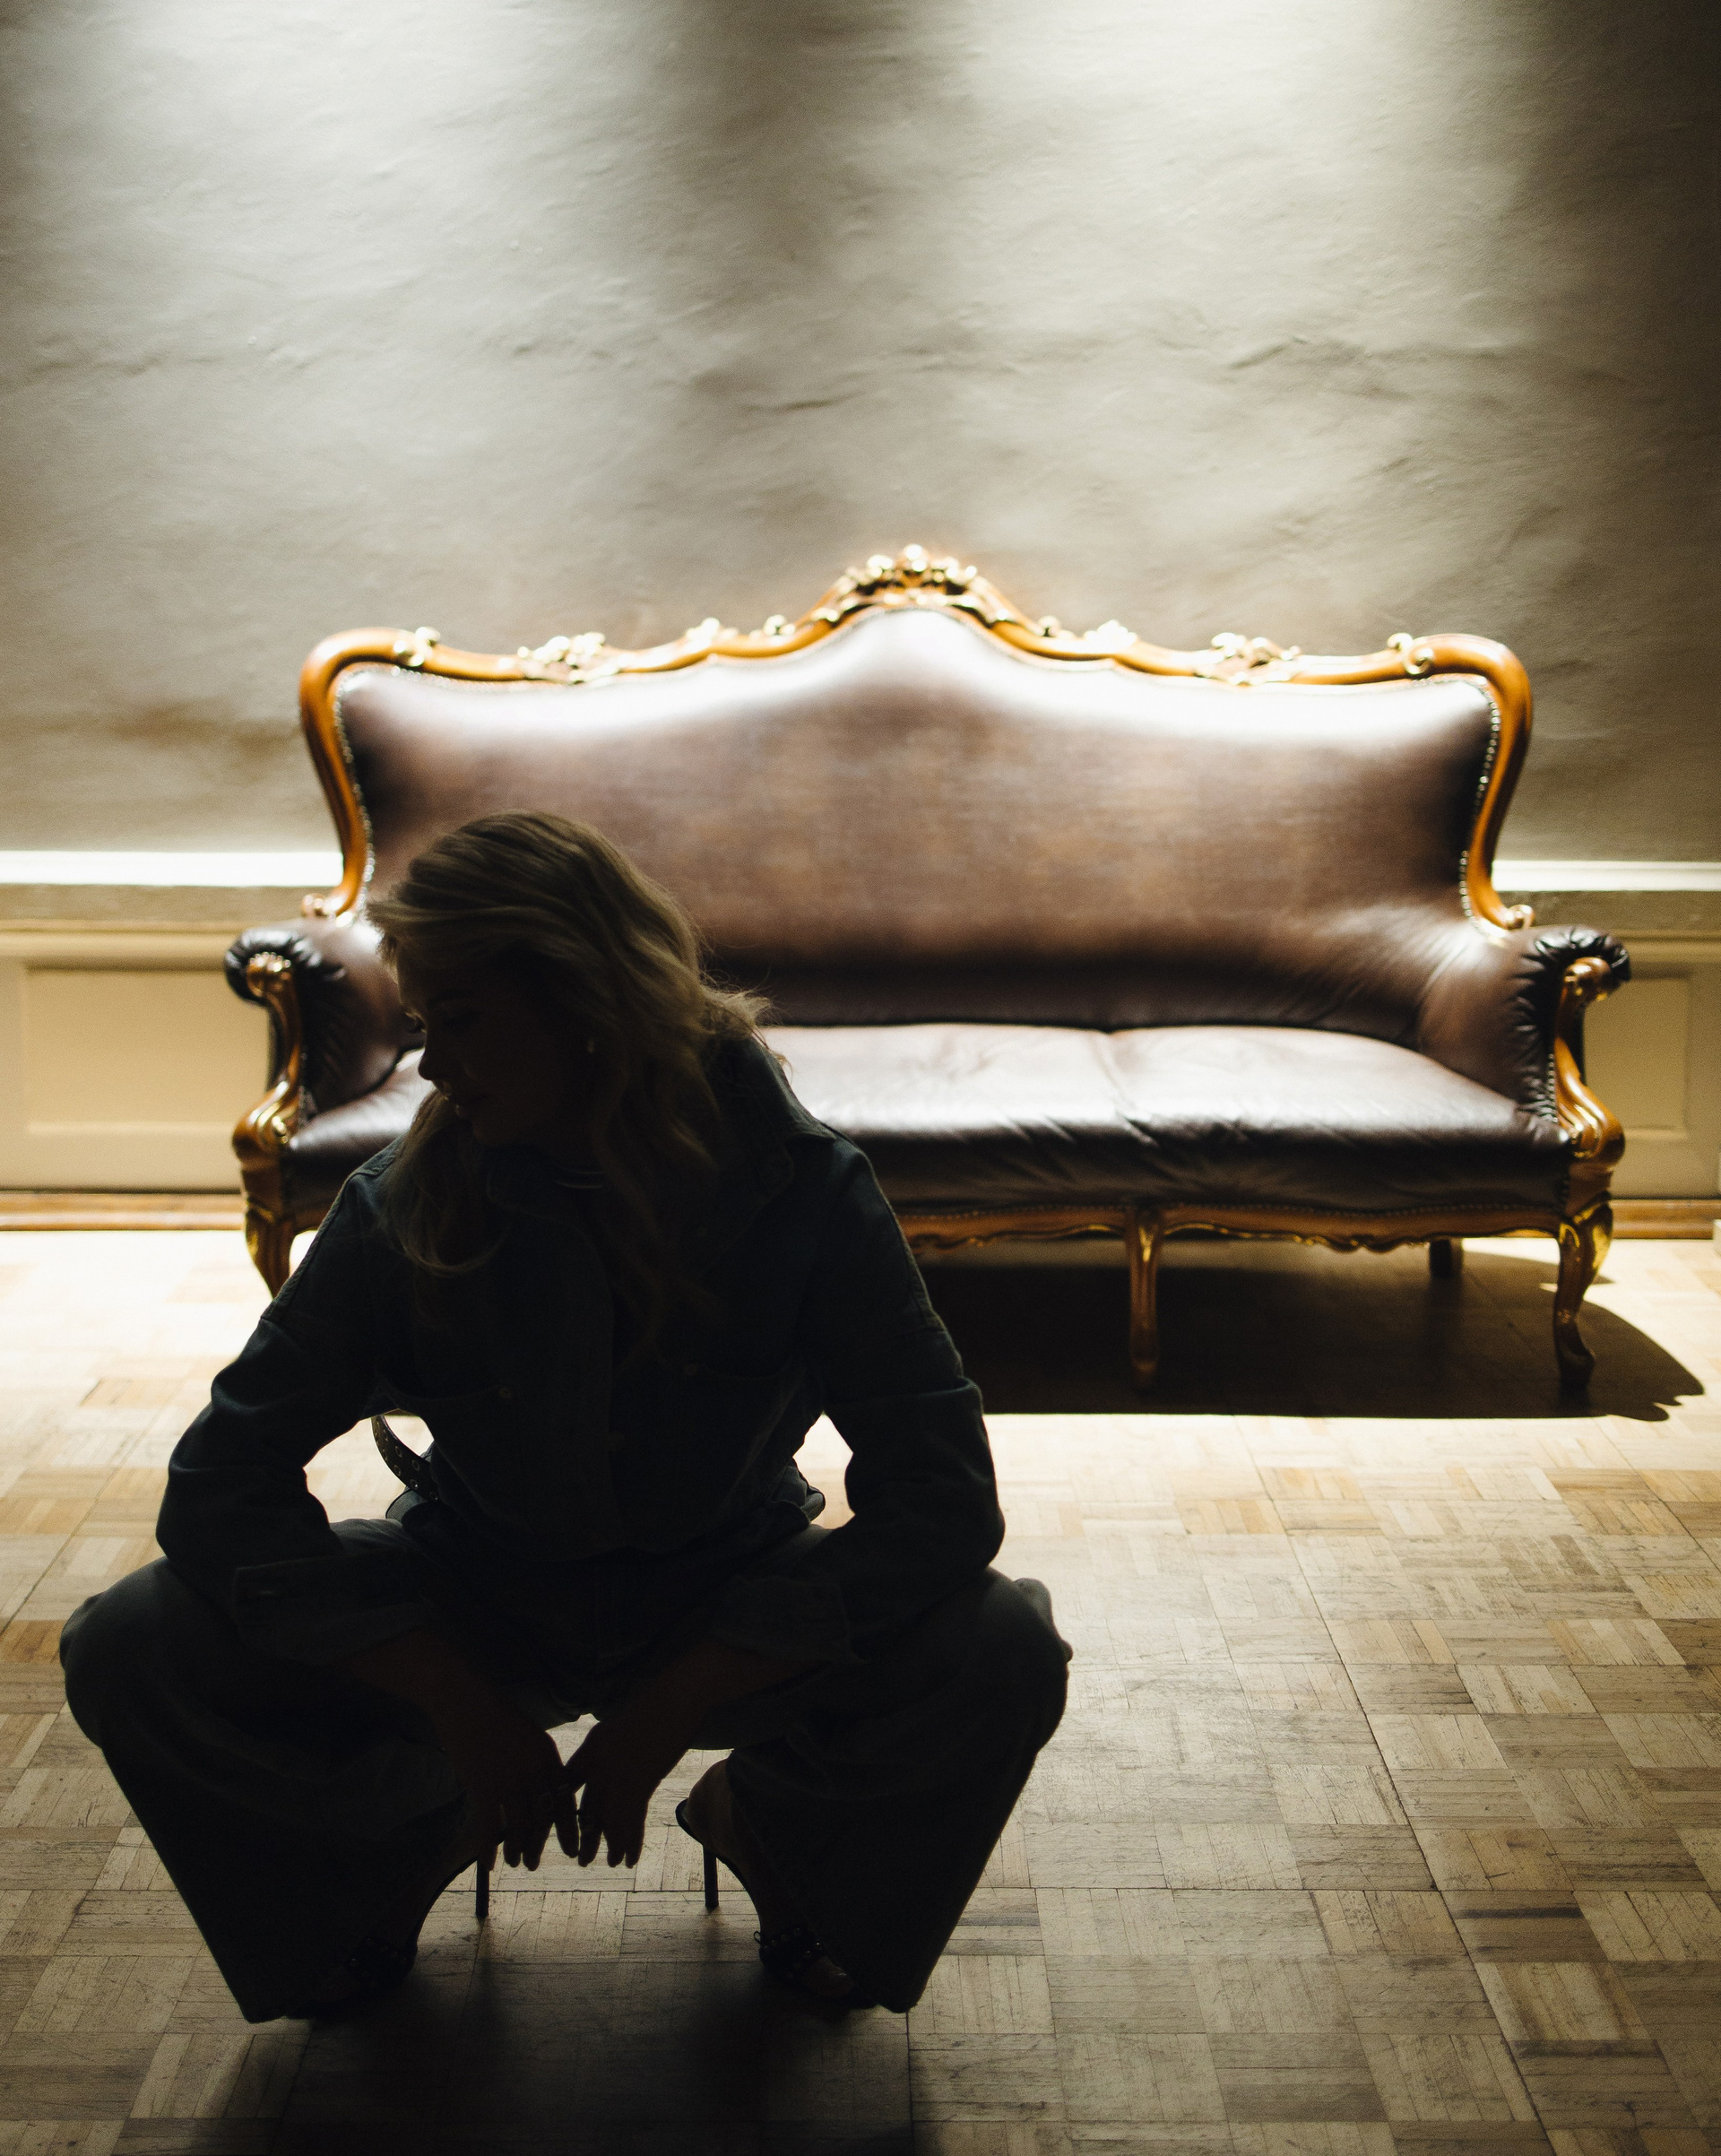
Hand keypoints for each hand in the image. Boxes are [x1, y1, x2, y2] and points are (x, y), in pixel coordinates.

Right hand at [428, 1681, 574, 1871]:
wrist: (465, 1700)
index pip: (564, 1799)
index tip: (571, 1848)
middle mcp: (533, 1770)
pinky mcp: (483, 1786)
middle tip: (535, 1864)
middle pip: (543, 1817)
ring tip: (515, 1862)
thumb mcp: (527, 1735)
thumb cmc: (495, 1716)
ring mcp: (509, 1779)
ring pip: (519, 1826)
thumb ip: (535, 1764)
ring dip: (517, 1849)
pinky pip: (488, 1826)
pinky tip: (488, 1864)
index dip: (568, 1827)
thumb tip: (538, 1795)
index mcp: (547, 1756)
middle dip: (540, 1844)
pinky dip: (488, 1849)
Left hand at [562, 1704, 689, 1870]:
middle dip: (586, 1837)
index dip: (563, 1811)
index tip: (564, 1829)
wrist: (672, 1701)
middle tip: (582, 1859)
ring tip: (609, 1863)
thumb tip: (598, 1771)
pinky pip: (632, 1821)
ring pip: (608, 1821)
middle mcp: (598, 1768)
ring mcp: (618, 1777)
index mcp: (589, 1751)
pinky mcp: (640, 1784)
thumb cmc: (649, 1709)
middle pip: (586, 1810)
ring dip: (609, 1845)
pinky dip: (632, 1842)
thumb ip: (601, 1750)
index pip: (567, 1787)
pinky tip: (630, 1858)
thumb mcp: (613, 1726)